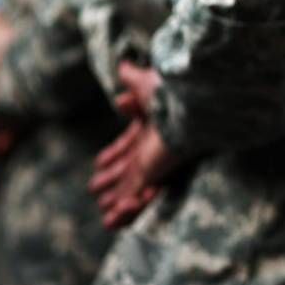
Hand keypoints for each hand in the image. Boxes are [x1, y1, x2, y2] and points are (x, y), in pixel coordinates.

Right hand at [89, 63, 173, 228]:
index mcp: (150, 129)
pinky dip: (123, 208)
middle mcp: (152, 149)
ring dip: (116, 201)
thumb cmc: (173, 92)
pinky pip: (134, 195)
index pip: (129, 146)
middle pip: (128, 171)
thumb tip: (122, 66)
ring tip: (105, 215)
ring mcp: (153, 163)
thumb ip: (132, 79)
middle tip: (96, 189)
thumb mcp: (147, 83)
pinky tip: (111, 219)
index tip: (100, 164)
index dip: (114, 156)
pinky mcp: (153, 173)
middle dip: (112, 182)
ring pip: (131, 188)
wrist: (189, 103)